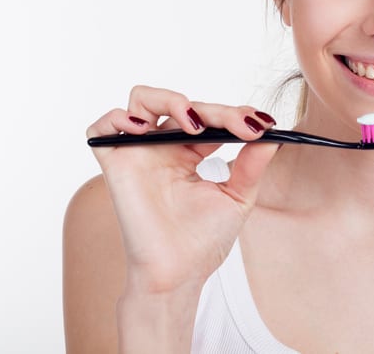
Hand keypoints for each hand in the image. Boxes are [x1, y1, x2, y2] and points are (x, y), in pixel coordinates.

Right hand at [87, 85, 279, 296]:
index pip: (208, 118)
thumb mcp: (237, 197)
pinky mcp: (115, 165)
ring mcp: (137, 153)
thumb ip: (252, 165)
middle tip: (241, 126)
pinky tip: (142, 128)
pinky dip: (116, 118)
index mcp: (188, 153)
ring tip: (193, 124)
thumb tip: (272, 135)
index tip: (261, 124)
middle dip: (215, 111)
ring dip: (170, 100)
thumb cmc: (202, 242)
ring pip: (142, 100)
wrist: (179, 275)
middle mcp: (161, 148)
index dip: (233, 115)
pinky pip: (101, 128)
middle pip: (182, 105)